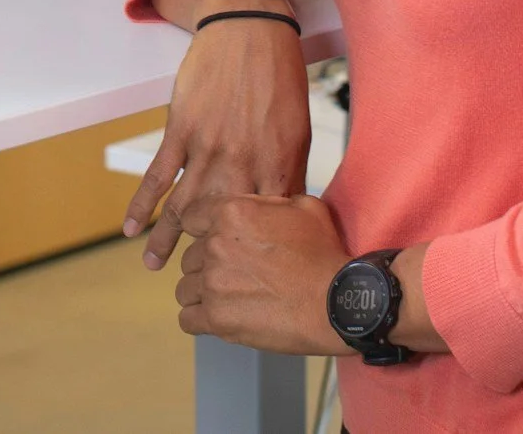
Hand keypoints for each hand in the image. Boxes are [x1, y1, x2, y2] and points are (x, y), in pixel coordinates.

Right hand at [122, 9, 310, 269]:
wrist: (249, 30)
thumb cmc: (279, 78)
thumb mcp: (296, 129)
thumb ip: (286, 172)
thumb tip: (283, 211)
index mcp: (276, 164)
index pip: (264, 222)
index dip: (252, 251)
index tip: (243, 274)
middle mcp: (241, 162)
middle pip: (220, 222)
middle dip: (207, 254)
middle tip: (196, 282)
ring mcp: (208, 147)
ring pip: (184, 205)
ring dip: (167, 239)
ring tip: (156, 267)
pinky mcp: (181, 130)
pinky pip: (158, 174)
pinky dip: (142, 203)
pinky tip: (130, 226)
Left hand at [173, 193, 351, 353]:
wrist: (338, 302)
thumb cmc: (325, 256)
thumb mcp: (303, 207)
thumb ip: (269, 201)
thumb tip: (258, 204)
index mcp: (231, 214)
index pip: (190, 217)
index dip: (201, 230)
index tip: (213, 241)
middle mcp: (215, 246)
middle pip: (190, 257)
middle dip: (207, 266)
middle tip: (234, 276)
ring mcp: (213, 284)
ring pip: (185, 289)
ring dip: (202, 294)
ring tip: (228, 300)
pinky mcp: (216, 319)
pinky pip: (187, 319)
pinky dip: (200, 321)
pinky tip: (219, 319)